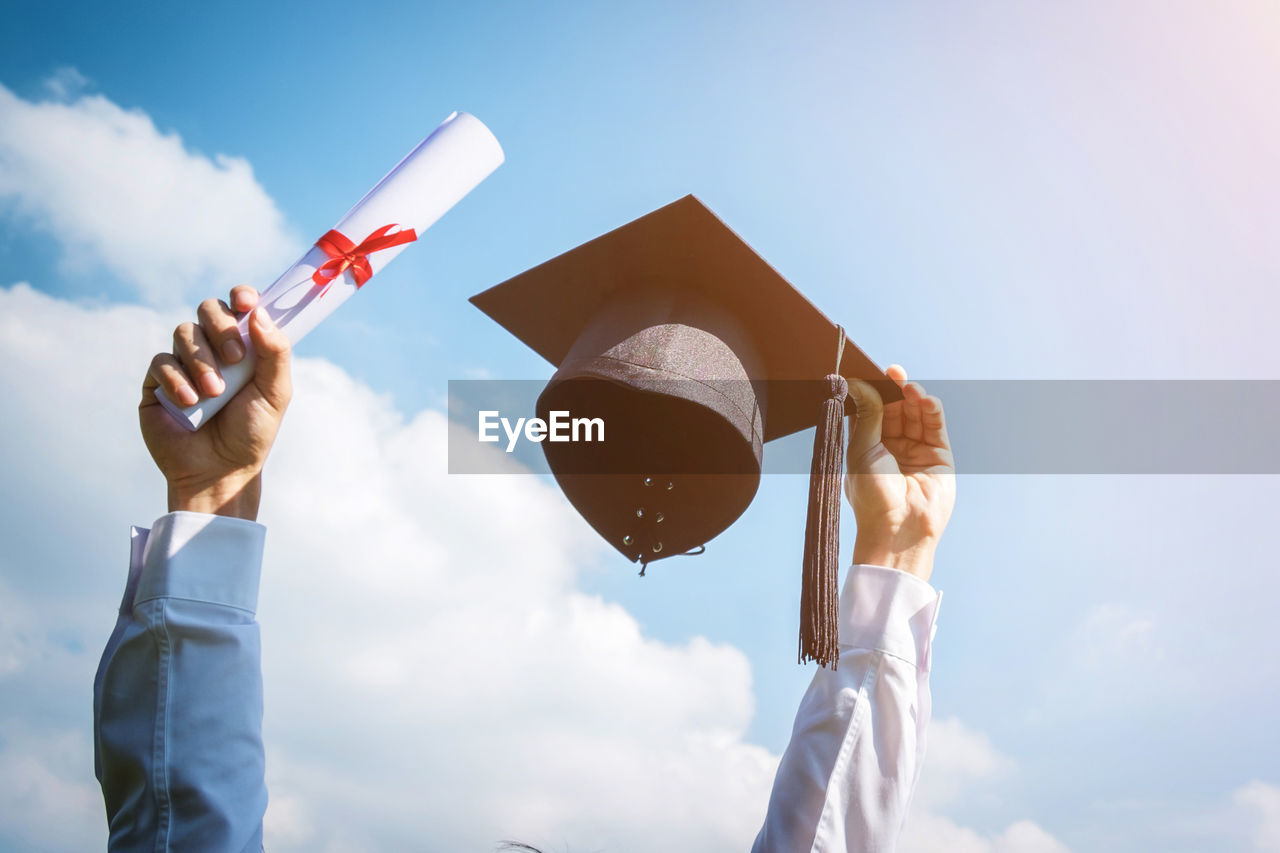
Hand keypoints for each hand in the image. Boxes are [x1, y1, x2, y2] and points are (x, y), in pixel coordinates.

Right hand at [139, 286, 291, 520]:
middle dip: (221, 328)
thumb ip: (274, 352)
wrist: (220, 471)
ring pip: (184, 333)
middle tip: (234, 359)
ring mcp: (183, 363)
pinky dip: (177, 380)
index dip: (241, 296)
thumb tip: (259, 312)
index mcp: (244, 346)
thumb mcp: (275, 393)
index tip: (245, 301)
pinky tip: (191, 403)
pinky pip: (161, 362)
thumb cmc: (251, 432)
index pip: (239, 307)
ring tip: (214, 394)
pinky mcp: (157, 381)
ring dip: (201, 361)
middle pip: (208, 310)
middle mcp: (212, 349)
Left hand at [845, 365, 955, 582]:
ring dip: (913, 397)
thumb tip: (858, 383)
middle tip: (890, 372)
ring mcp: (917, 450)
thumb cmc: (872, 496)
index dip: (871, 392)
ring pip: (916, 414)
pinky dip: (931, 410)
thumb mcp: (863, 449)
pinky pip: (935, 427)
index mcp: (868, 446)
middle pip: (895, 408)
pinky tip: (924, 399)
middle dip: (893, 390)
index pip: (871, 410)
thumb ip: (867, 414)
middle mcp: (893, 446)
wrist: (896, 531)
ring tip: (907, 385)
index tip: (867, 372)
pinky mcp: (939, 456)